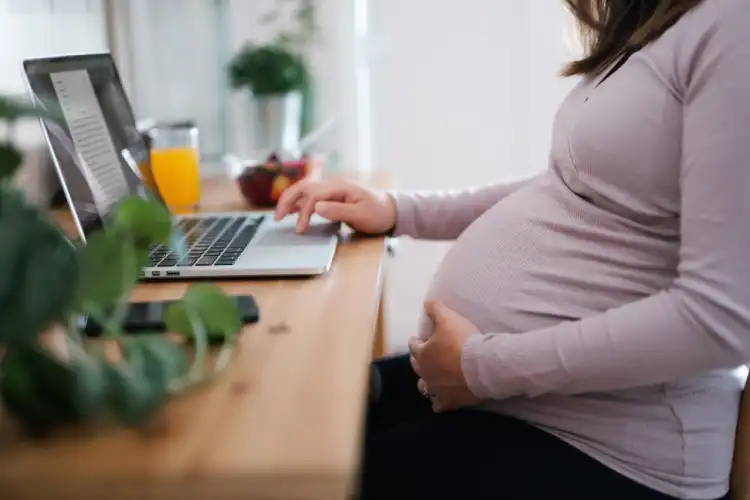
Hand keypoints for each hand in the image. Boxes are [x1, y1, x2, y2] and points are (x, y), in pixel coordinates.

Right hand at [274, 180, 396, 233]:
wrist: (392, 210)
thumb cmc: (379, 213)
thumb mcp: (361, 215)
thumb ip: (339, 211)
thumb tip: (316, 207)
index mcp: (340, 188)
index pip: (313, 196)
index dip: (304, 213)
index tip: (300, 230)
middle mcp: (334, 186)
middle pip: (304, 187)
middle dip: (288, 200)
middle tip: (277, 217)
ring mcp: (333, 191)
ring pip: (305, 190)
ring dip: (291, 200)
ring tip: (280, 215)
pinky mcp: (333, 197)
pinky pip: (311, 196)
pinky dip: (299, 203)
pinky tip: (292, 211)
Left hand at [409, 301, 481, 411]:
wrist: (482, 366)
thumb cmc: (462, 341)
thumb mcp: (448, 318)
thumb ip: (435, 309)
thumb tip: (426, 303)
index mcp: (423, 353)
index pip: (414, 346)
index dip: (416, 341)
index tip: (417, 339)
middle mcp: (425, 373)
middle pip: (417, 366)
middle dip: (418, 360)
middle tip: (422, 355)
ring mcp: (436, 389)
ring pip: (424, 387)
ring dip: (426, 381)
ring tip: (429, 378)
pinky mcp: (449, 402)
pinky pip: (438, 405)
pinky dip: (438, 402)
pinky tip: (439, 400)